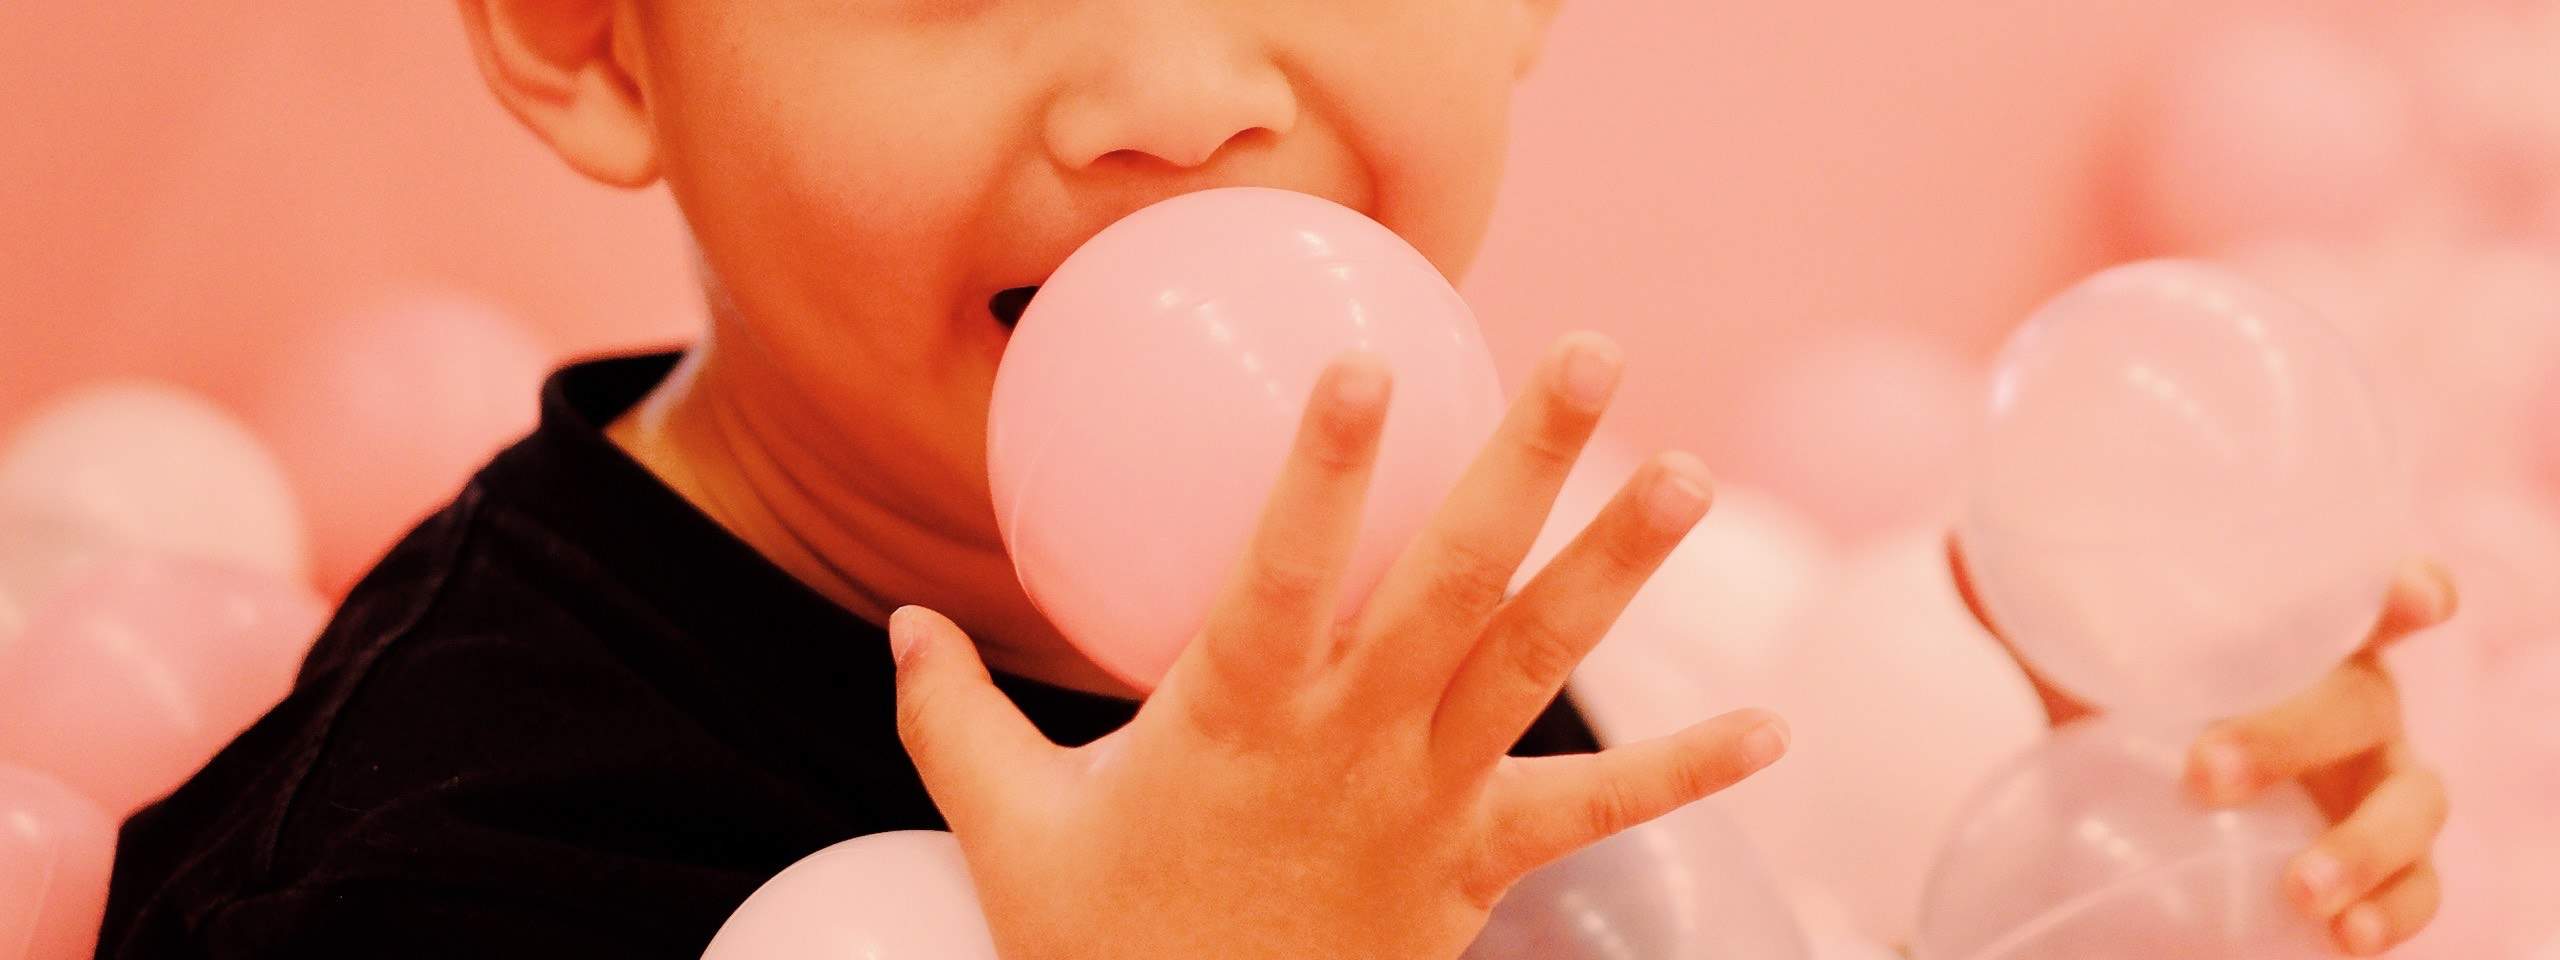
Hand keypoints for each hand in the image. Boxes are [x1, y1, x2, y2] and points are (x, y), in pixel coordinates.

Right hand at [893, 334, 1788, 958]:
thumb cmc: (1097, 951)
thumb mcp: (1003, 833)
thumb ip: (947, 718)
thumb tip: (894, 622)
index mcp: (1234, 719)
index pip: (1285, 569)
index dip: (1324, 470)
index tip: (1365, 358)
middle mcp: (1348, 745)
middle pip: (1452, 583)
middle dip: (1525, 459)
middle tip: (1592, 352)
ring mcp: (1424, 806)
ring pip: (1533, 668)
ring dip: (1614, 568)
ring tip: (1685, 474)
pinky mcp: (1472, 872)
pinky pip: (1588, 819)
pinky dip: (1679, 776)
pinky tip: (1770, 732)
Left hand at [1952, 541, 2457, 955]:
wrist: (2168, 800)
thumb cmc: (2155, 708)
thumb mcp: (2097, 669)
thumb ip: (2034, 616)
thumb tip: (1952, 546)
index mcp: (2310, 638)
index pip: (2374, 599)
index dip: (2406, 591)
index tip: (2410, 597)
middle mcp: (2361, 704)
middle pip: (2365, 704)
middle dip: (2294, 736)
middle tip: (2206, 772)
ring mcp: (2382, 785)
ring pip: (2413, 805)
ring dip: (2365, 847)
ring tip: (2304, 891)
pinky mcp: (2386, 863)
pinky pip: (2418, 890)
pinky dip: (2394, 913)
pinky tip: (2347, 938)